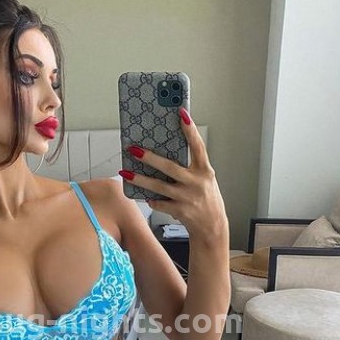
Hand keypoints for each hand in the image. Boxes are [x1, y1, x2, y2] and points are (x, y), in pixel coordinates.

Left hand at [119, 108, 228, 240]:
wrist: (212, 226)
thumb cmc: (206, 199)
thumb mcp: (204, 179)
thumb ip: (191, 168)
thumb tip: (166, 153)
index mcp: (205, 171)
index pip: (198, 146)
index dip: (190, 130)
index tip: (181, 113)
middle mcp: (196, 183)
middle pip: (169, 167)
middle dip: (150, 158)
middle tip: (134, 149)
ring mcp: (187, 198)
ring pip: (159, 186)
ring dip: (140, 179)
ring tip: (126, 173)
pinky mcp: (180, 211)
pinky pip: (159, 203)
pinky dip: (152, 199)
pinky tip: (146, 196)